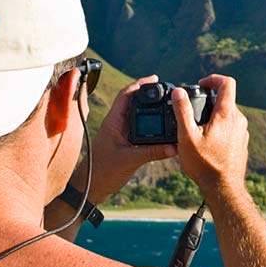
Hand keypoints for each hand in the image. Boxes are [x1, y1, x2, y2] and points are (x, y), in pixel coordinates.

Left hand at [84, 75, 178, 200]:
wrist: (92, 188)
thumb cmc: (102, 172)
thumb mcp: (129, 160)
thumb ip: (152, 152)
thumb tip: (173, 147)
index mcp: (114, 122)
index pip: (126, 95)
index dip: (140, 84)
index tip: (154, 79)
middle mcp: (116, 125)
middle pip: (133, 102)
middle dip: (148, 94)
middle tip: (165, 91)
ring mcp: (120, 134)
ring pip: (136, 115)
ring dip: (149, 109)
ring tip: (166, 106)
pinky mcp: (124, 143)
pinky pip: (139, 129)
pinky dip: (150, 125)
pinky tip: (160, 128)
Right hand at [172, 74, 248, 195]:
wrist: (223, 188)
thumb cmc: (205, 164)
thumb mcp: (187, 137)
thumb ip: (182, 111)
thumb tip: (178, 92)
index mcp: (227, 114)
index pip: (227, 83)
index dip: (213, 79)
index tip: (201, 84)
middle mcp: (238, 120)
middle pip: (225, 100)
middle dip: (209, 100)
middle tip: (193, 110)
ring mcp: (242, 132)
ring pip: (228, 115)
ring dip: (213, 115)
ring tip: (198, 128)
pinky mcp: (241, 143)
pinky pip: (230, 128)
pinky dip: (219, 128)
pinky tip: (207, 142)